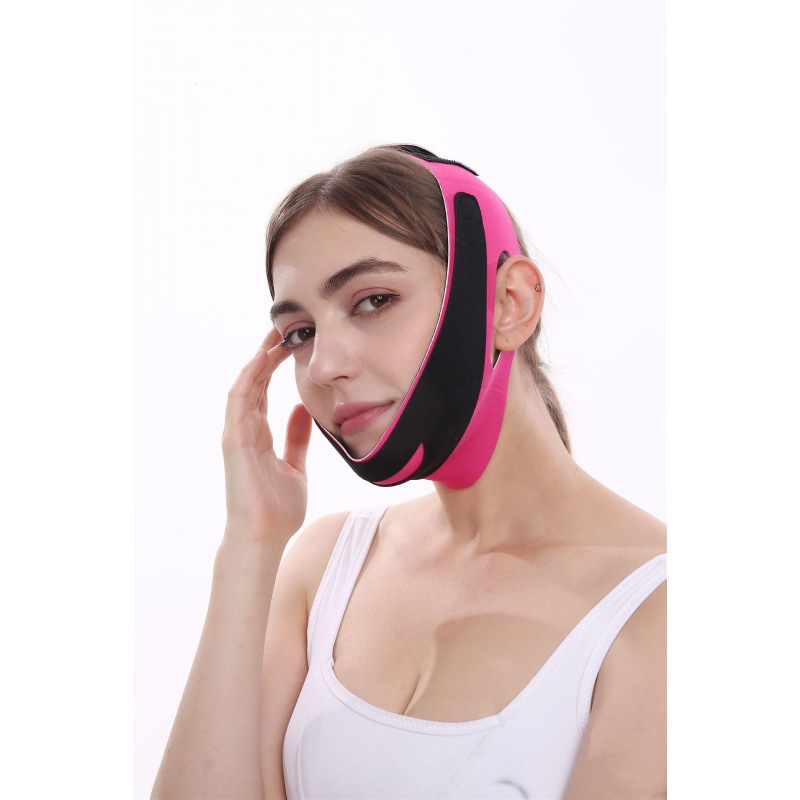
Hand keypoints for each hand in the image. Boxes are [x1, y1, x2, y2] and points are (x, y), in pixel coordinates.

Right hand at [221, 327, 312, 543]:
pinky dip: (247, 381)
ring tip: (272, 337)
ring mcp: (237, 435)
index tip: (289, 343)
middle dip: (265, 355)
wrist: (265, 538)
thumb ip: (297, 437)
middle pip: (252, 382)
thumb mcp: (295, 465)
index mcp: (258, 434)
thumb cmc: (278, 508)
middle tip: (281, 327)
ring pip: (243, 387)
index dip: (272, 365)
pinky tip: (260, 361)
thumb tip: (304, 408)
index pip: (262, 390)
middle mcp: (244, 430)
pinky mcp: (234, 443)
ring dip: (256, 361)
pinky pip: (239, 404)